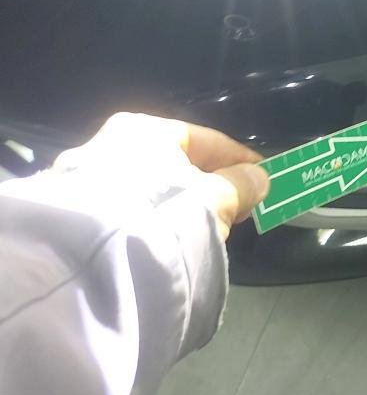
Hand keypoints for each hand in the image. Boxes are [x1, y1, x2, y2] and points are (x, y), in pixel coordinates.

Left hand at [56, 113, 269, 240]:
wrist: (94, 264)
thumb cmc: (163, 213)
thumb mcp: (216, 198)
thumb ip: (242, 184)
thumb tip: (258, 178)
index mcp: (145, 130)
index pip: (205, 139)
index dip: (239, 160)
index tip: (262, 178)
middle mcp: (111, 144)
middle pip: (177, 165)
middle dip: (209, 185)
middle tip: (237, 207)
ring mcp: (87, 180)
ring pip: (152, 189)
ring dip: (182, 205)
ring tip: (206, 230)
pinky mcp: (76, 215)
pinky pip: (130, 211)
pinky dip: (154, 221)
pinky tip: (171, 241)